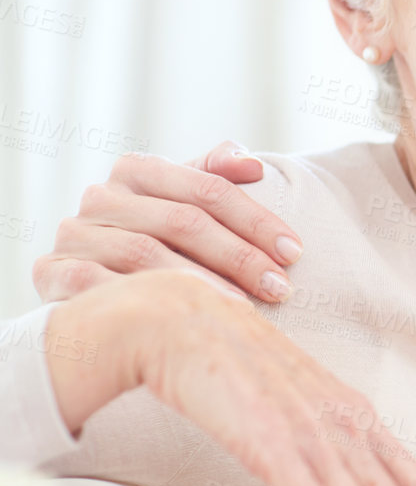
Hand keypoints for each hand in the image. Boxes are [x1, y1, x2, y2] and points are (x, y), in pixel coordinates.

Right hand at [35, 143, 305, 305]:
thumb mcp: (184, 200)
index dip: (257, 220)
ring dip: (202, 284)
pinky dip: (146, 303)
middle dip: (240, 256)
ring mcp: (74, 233)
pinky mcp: (52, 272)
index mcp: (137, 169)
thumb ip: (215, 174)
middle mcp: (101, 196)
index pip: (209, 189)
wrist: (88, 282)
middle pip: (183, 222)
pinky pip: (101, 287)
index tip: (295, 251)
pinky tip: (183, 322)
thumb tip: (251, 163)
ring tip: (245, 310)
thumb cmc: (156, 237)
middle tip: (282, 288)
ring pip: (147, 256)